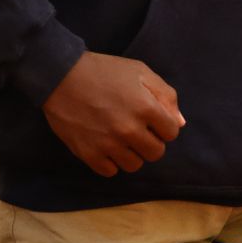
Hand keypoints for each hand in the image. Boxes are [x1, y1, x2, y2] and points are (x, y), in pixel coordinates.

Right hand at [42, 52, 183, 176]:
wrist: (61, 76)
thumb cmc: (104, 71)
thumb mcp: (140, 72)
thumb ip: (165, 95)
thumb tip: (179, 123)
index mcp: (146, 108)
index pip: (172, 133)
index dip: (164, 125)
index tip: (152, 119)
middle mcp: (129, 130)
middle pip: (155, 153)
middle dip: (150, 141)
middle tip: (137, 129)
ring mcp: (109, 144)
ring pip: (134, 165)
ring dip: (132, 153)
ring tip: (120, 137)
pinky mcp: (89, 154)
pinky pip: (110, 171)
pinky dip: (111, 161)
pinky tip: (106, 145)